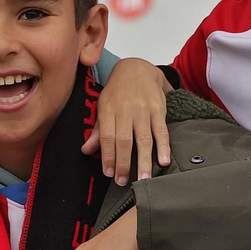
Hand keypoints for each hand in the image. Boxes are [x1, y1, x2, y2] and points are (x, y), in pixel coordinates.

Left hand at [84, 58, 171, 184]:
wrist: (138, 68)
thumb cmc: (118, 90)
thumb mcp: (103, 105)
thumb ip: (98, 130)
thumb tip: (86, 150)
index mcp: (109, 110)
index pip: (107, 137)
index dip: (107, 156)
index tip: (108, 173)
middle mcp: (126, 110)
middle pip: (124, 141)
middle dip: (123, 163)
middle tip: (122, 181)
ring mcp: (144, 110)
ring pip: (144, 139)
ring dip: (143, 161)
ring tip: (143, 179)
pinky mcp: (159, 110)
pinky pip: (161, 130)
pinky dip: (164, 146)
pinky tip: (163, 161)